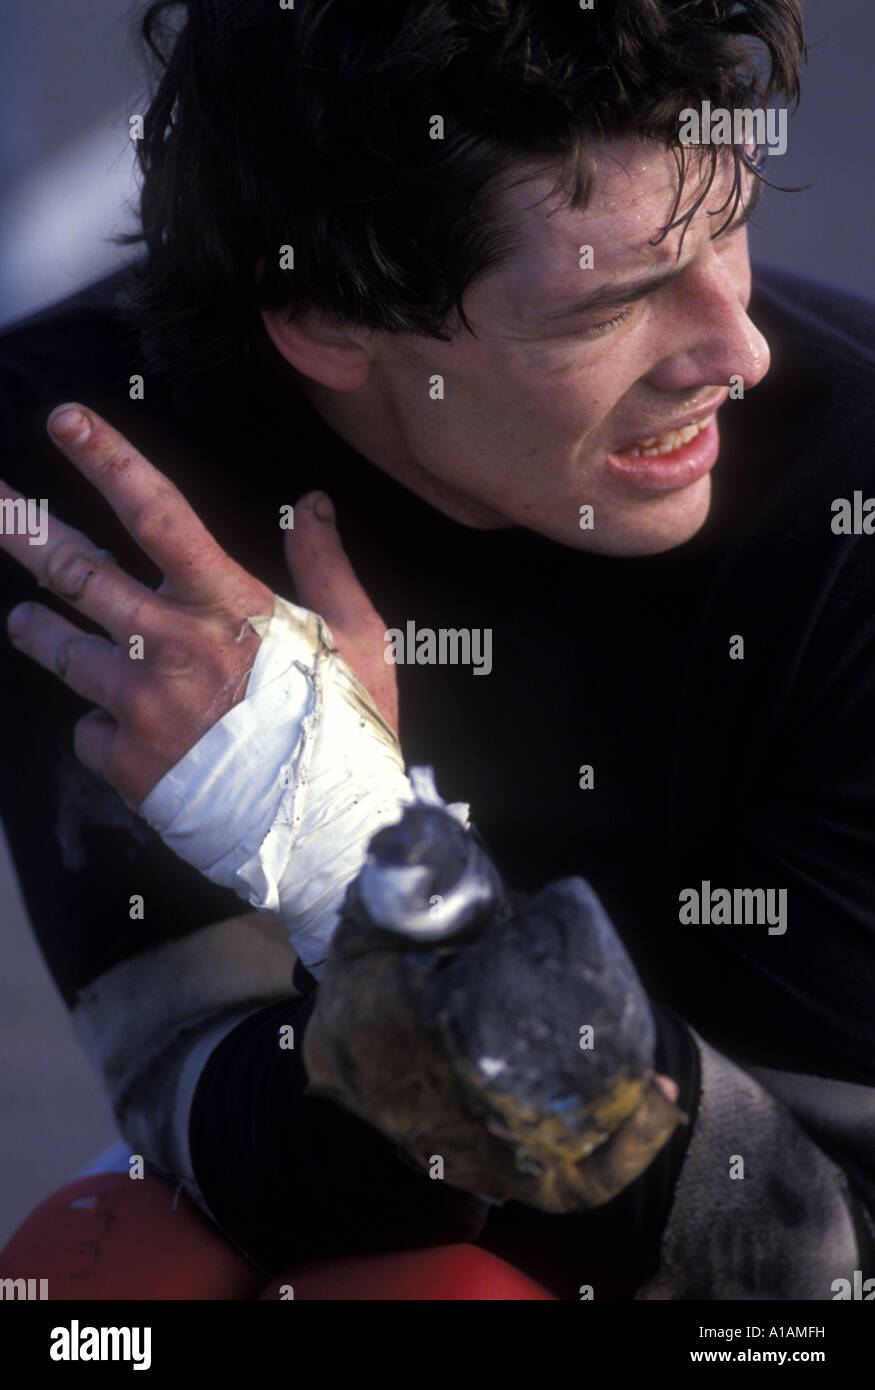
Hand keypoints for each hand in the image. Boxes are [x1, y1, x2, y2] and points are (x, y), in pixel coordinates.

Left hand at [2, 403, 396, 810]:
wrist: (328, 831)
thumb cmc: (348, 730)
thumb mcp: (359, 637)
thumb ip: (326, 565)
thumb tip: (313, 502)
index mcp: (225, 606)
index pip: (158, 515)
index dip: (108, 460)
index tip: (65, 421)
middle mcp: (171, 646)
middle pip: (77, 572)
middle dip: (23, 530)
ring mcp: (142, 706)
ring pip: (62, 650)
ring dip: (39, 630)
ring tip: (25, 621)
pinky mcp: (127, 763)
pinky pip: (87, 734)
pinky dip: (97, 729)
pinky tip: (118, 734)